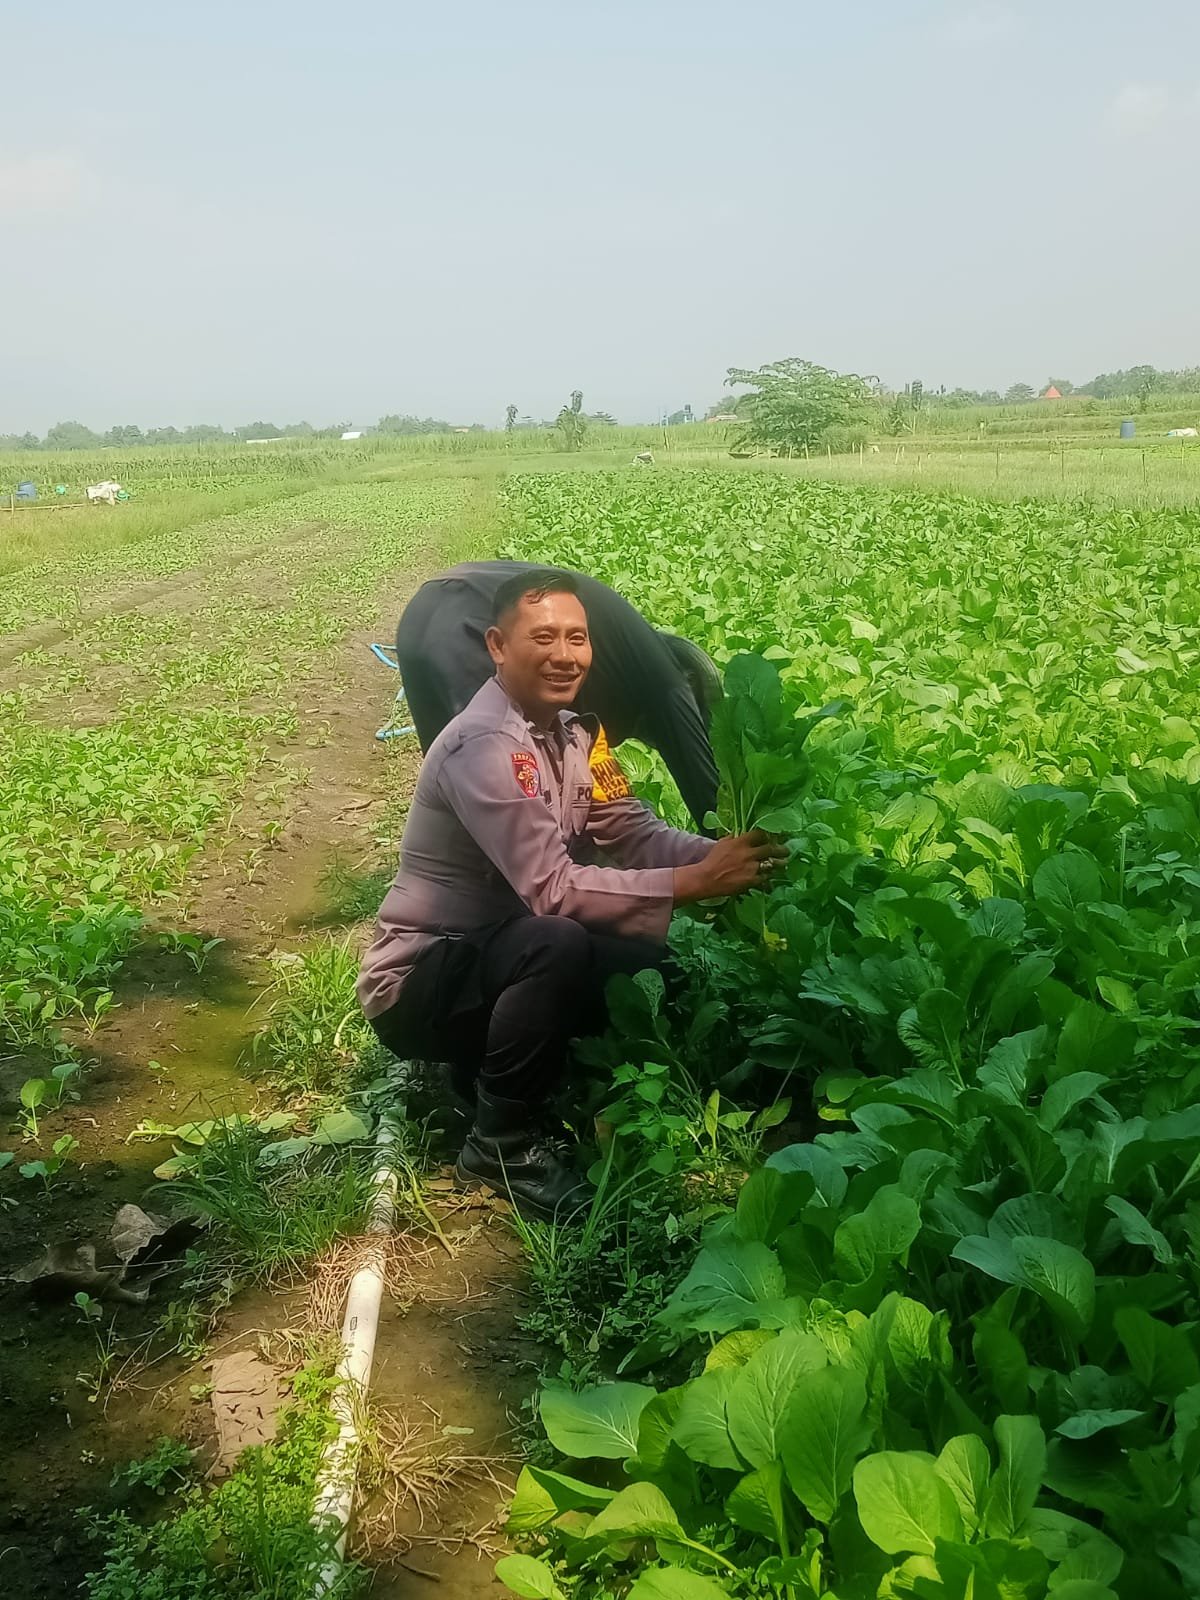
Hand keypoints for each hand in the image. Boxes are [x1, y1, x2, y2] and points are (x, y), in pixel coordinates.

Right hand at [674, 830, 788, 903]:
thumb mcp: (723, 843)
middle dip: (781, 849)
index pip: (761, 834)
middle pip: (771, 849)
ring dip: (779, 864)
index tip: (774, 836)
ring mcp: (752, 868)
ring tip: (783, 863)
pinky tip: (771, 876)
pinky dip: (768, 876)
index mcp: (741, 842)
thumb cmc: (712, 860)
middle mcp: (749, 853)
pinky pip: (766, 878)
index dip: (769, 834)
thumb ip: (736, 838)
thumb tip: (744, 834)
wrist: (707, 879)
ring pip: (772, 864)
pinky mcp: (752, 880)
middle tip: (786, 850)